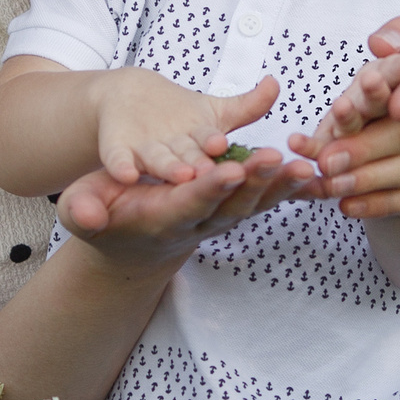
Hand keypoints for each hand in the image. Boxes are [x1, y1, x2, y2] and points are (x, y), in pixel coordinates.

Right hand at [58, 145, 320, 273]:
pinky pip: (268, 199)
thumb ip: (84, 210)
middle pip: (232, 204)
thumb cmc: (105, 213)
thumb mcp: (83, 209)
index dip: (211, 188)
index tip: (229, 170)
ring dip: (281, 187)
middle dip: (254, 182)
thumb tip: (86, 213)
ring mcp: (222, 218)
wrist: (133, 240)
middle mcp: (199, 222)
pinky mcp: (236, 209)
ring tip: (305, 166)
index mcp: (163, 217)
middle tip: (275, 159)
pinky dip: (292, 189)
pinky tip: (316, 173)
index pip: (192, 203)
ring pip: (256, 203)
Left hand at [98, 70, 280, 187]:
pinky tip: (125, 174)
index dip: (222, 148)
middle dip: (204, 167)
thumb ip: (248, 105)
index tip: (228, 148)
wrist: (130, 102)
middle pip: (192, 161)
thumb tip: (275, 83)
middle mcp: (178, 158)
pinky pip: (120, 161)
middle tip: (214, 171)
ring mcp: (149, 156)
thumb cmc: (179, 115)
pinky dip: (122, 167)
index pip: (215, 147)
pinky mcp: (119, 154)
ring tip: (182, 174)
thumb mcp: (215, 111)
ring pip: (161, 163)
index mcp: (202, 148)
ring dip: (170, 168)